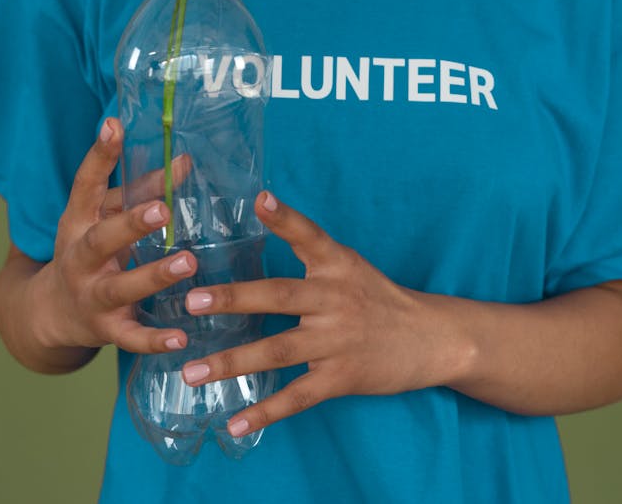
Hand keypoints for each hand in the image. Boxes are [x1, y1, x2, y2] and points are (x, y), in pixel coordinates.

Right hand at [31, 117, 197, 353]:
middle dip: (133, 223)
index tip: (114, 125)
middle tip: (164, 209)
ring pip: (122, 287)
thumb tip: (186, 159)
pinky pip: (131, 337)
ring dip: (155, 275)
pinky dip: (155, 339)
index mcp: (79, 221)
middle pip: (103, 239)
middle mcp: (81, 257)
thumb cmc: (91, 250)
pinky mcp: (106, 330)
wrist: (51, 314)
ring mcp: (92, 295)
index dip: (99, 154)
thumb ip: (144, 189)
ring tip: (187, 261)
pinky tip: (182, 337)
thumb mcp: (104, 217)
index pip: (86, 183)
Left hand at [182, 192, 436, 436]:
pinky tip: (234, 423)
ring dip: (233, 362)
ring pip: (279, 350)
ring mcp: (338, 339)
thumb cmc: (377, 296)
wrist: (430, 338)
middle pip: (280, 296)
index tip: (260, 199)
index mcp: (337, 264)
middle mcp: (335, 298)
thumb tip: (261, 208)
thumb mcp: (348, 264)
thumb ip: (309, 248)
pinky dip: (265, 411)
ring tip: (191, 372)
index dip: (285, 218)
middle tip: (190, 301)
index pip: (309, 235)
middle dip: (234, 299)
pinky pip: (297, 396)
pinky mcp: (342, 376)